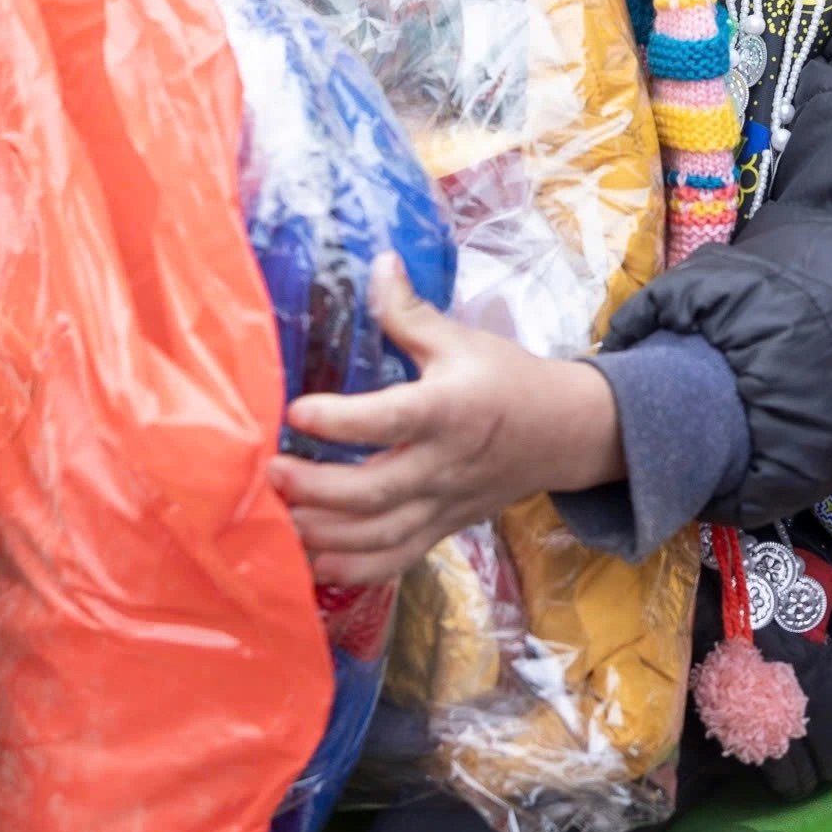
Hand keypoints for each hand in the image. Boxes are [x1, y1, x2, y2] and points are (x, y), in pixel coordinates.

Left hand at [264, 259, 626, 585]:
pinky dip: (349, 570)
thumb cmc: (506, 380)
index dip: (342, 421)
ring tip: (276, 517)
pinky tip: (309, 561)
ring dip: (322, 535)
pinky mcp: (439, 531)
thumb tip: (376, 261)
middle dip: (316, 489)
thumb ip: (409, 312)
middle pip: (375, 492)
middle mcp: (443, 465)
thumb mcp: (461, 340)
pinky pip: (392, 562)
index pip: (392, 420)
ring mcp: (441, 506)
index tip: (296, 410)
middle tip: (270, 471)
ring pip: (378, 537)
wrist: (561, 434)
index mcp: (449, 410)